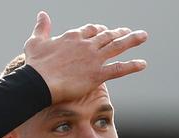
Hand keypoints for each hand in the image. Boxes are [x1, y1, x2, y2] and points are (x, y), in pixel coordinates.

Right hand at [24, 11, 147, 103]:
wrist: (39, 82)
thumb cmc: (35, 64)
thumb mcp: (35, 41)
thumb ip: (41, 27)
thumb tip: (42, 14)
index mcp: (73, 36)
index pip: (90, 30)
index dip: (99, 30)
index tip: (104, 31)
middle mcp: (86, 44)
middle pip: (107, 36)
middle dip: (118, 33)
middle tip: (128, 32)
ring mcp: (93, 59)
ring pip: (117, 47)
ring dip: (131, 41)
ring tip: (142, 36)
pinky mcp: (97, 74)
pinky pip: (119, 69)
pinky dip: (132, 65)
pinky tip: (143, 64)